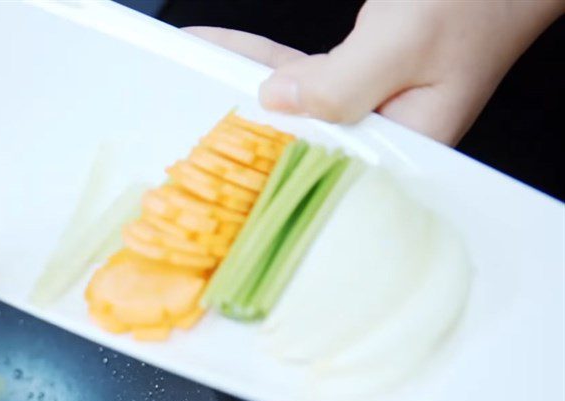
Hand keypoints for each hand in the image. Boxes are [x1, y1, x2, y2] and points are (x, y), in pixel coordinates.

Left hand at [187, 0, 564, 144]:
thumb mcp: (405, 39)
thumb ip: (342, 81)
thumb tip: (279, 103)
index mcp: (408, 149)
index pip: (321, 171)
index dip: (264, 167)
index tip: (212, 163)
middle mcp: (389, 136)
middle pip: (299, 143)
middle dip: (240, 131)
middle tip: (181, 126)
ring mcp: (375, 107)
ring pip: (294, 107)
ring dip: (243, 88)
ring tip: (189, 75)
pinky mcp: (366, 79)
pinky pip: (304, 76)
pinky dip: (265, 64)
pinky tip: (224, 55)